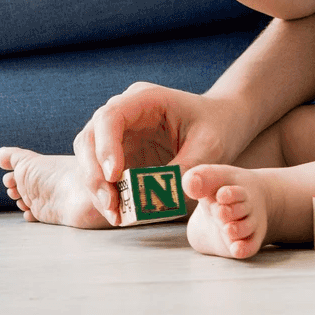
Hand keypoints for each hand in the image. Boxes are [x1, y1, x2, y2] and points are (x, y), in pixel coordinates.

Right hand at [73, 82, 244, 223]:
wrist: (224, 124)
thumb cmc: (218, 128)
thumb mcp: (210, 146)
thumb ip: (187, 168)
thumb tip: (162, 197)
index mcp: (145, 99)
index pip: (110, 118)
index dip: (106, 147)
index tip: (115, 177)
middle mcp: (125, 113)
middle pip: (90, 138)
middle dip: (95, 173)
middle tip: (110, 204)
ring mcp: (120, 134)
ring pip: (90, 158)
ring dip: (97, 188)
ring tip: (115, 215)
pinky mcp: (122, 154)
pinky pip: (104, 174)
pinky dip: (108, 194)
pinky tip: (120, 214)